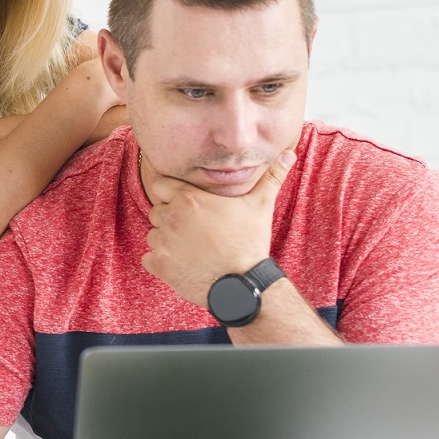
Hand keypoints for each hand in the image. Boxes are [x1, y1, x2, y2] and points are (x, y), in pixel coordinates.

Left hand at [141, 151, 295, 306]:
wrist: (244, 283)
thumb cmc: (251, 242)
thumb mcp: (261, 206)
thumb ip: (270, 178)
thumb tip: (289, 154)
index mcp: (188, 198)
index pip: (161, 185)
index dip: (172, 194)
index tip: (187, 205)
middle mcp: (171, 217)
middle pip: (157, 211)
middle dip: (171, 218)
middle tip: (195, 231)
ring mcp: (162, 242)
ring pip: (153, 235)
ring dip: (166, 240)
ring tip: (192, 248)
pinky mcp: (159, 265)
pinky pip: (149, 258)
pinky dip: (161, 262)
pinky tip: (183, 264)